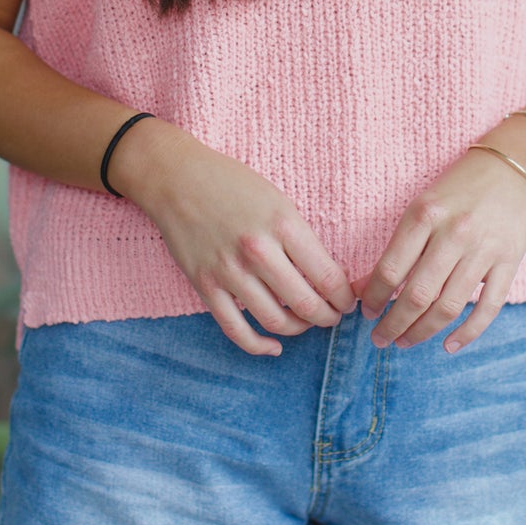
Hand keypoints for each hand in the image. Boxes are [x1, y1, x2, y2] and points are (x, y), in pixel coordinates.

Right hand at [111, 120, 357, 356]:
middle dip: (328, 317)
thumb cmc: (233, 185)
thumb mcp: (278, 201)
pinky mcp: (205, 286)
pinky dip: (259, 346)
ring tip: (307, 323)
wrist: (177, 179)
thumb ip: (302, 239)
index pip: (327, 277)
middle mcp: (258, 251)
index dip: (344, 297)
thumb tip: (329, 277)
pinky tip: (274, 346)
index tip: (348, 301)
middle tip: (333, 316)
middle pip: (306, 304)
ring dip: (299, 329)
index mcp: (283, 225)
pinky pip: (237, 329)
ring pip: (275, 321)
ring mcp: (229, 271)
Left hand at [351, 150, 525, 353]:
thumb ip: (396, 247)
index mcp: (425, 215)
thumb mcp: (421, 207)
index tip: (366, 313)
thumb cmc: (458, 190)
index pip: (390, 268)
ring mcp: (484, 250)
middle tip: (380, 339)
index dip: (374, 298)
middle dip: (393, 324)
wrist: (512, 169)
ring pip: (448, 306)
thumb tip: (363, 288)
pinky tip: (449, 345)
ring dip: (422, 332)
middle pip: (417, 295)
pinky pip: (488, 307)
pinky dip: (468, 332)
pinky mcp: (509, 262)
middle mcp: (454, 233)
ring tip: (405, 341)